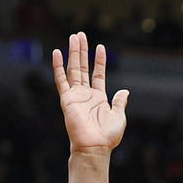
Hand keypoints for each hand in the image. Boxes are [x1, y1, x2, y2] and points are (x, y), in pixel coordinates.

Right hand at [53, 32, 127, 153]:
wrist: (95, 146)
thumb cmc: (108, 136)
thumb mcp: (119, 116)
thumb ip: (120, 102)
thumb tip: (125, 91)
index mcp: (99, 97)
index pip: (98, 74)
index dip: (99, 61)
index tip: (100, 47)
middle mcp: (86, 94)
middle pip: (83, 67)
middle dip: (82, 51)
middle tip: (80, 35)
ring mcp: (75, 95)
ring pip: (73, 69)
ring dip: (73, 53)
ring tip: (74, 37)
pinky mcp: (66, 99)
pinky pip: (61, 80)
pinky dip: (58, 66)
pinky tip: (56, 53)